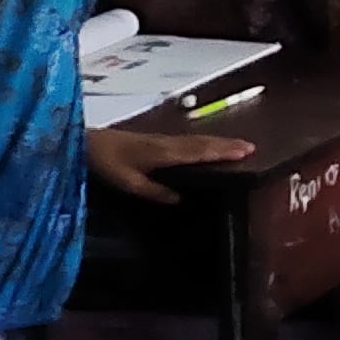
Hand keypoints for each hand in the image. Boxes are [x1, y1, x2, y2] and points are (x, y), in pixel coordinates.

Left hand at [83, 124, 254, 204]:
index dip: (221, 152)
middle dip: (227, 145)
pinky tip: (208, 146)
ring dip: (218, 142)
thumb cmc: (106, 163)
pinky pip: (187, 141)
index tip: (245, 152)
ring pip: (196, 140)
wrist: (87, 142)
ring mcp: (162, 140)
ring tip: (239, 145)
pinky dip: (204, 142)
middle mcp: (166, 143)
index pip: (198, 152)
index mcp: (162, 153)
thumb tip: (180, 199)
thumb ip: (153, 190)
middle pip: (201, 143)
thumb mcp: (127, 182)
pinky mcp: (157, 140)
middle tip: (252, 147)